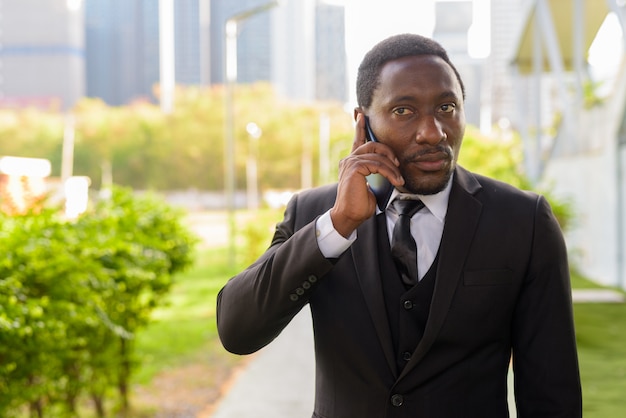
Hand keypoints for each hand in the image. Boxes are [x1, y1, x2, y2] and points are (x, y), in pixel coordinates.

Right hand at [330, 113, 403, 237]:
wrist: (349, 216)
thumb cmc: (359, 205)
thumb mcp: (371, 186)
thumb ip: (376, 173)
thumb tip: (390, 169)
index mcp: (351, 163)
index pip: (357, 142)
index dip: (360, 127)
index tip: (361, 115)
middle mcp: (348, 160)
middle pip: (372, 144)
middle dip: (388, 151)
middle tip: (397, 163)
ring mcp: (350, 163)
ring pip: (377, 154)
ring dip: (392, 167)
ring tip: (399, 179)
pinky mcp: (354, 168)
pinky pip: (378, 164)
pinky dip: (389, 172)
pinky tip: (395, 181)